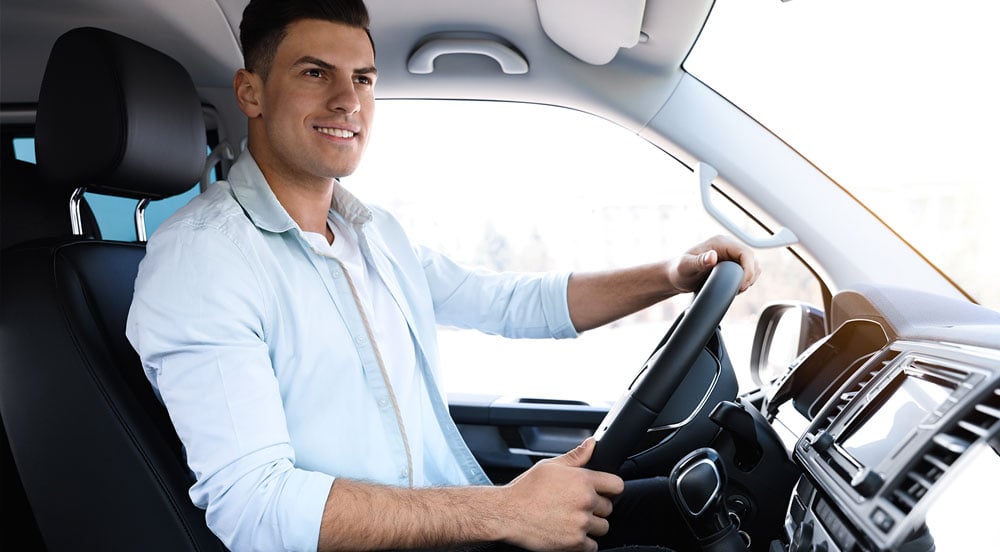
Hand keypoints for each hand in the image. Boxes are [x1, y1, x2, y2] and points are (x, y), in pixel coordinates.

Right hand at [500, 438, 623, 551]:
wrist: (507, 514)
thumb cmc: (526, 490)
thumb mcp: (550, 466)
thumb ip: (576, 457)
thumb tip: (591, 444)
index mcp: (583, 480)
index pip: (617, 485)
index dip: (610, 488)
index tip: (603, 492)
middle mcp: (585, 501)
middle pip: (609, 508)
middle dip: (596, 508)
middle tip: (577, 506)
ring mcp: (581, 523)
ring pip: (603, 527)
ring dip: (591, 526)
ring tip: (571, 519)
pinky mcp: (575, 543)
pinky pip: (593, 546)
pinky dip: (583, 542)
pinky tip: (569, 532)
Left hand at [669, 234, 760, 293]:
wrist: (676, 275)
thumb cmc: (679, 270)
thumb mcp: (686, 267)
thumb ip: (699, 261)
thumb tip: (712, 256)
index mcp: (720, 242)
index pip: (746, 253)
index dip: (748, 270)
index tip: (741, 285)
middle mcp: (728, 246)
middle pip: (752, 259)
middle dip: (750, 276)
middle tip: (738, 290)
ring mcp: (731, 254)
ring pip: (753, 265)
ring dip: (750, 278)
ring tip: (736, 289)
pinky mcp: (732, 263)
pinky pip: (748, 270)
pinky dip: (746, 280)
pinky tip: (735, 288)